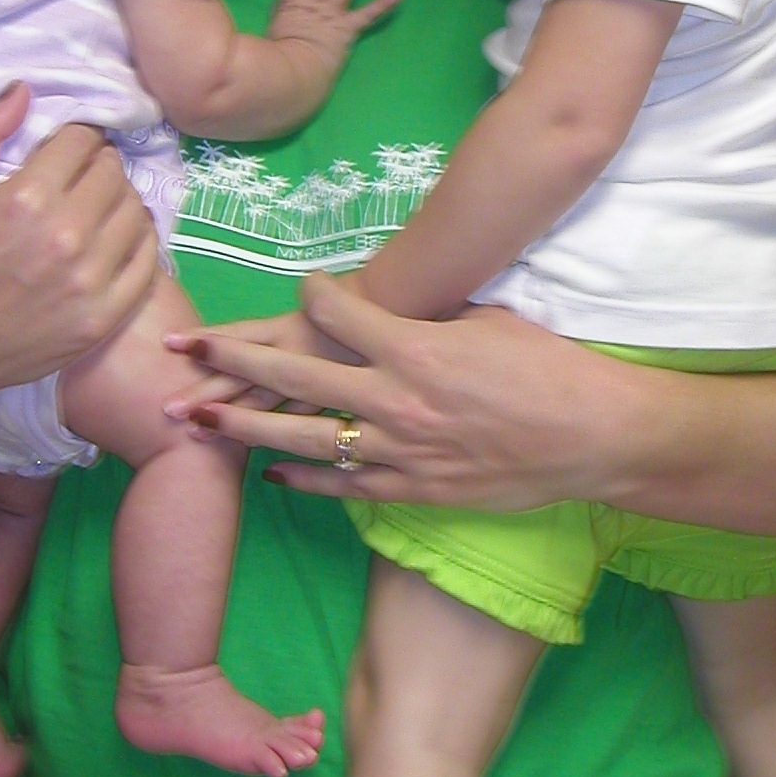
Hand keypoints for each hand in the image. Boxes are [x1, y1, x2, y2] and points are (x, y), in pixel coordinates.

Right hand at [0, 85, 159, 412]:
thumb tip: (24, 88)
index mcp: (26, 198)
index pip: (83, 141)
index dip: (76, 139)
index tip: (67, 150)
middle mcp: (66, 236)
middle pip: (114, 172)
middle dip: (99, 166)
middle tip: (82, 178)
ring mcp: (91, 281)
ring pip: (137, 211)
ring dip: (122, 201)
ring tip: (99, 207)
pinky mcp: (105, 317)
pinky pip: (149, 262)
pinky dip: (141, 242)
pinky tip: (120, 239)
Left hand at [176, 275, 595, 511]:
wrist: (590, 435)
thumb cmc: (547, 367)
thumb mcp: (484, 322)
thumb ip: (429, 320)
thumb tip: (396, 309)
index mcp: (411, 346)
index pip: (335, 312)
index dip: (311, 295)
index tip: (299, 287)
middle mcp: (392, 398)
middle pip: (293, 374)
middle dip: (231, 360)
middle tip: (185, 350)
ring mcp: (398, 449)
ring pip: (300, 438)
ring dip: (243, 428)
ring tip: (197, 419)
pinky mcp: (412, 489)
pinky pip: (342, 484)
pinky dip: (303, 478)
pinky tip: (270, 472)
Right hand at [267, 0, 401, 83]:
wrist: (295, 68)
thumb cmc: (276, 54)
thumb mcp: (267, 31)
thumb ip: (272, 17)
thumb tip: (270, 7)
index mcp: (291, 3)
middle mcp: (313, 2)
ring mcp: (332, 13)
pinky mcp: (348, 26)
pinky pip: (368, 13)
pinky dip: (384, 3)